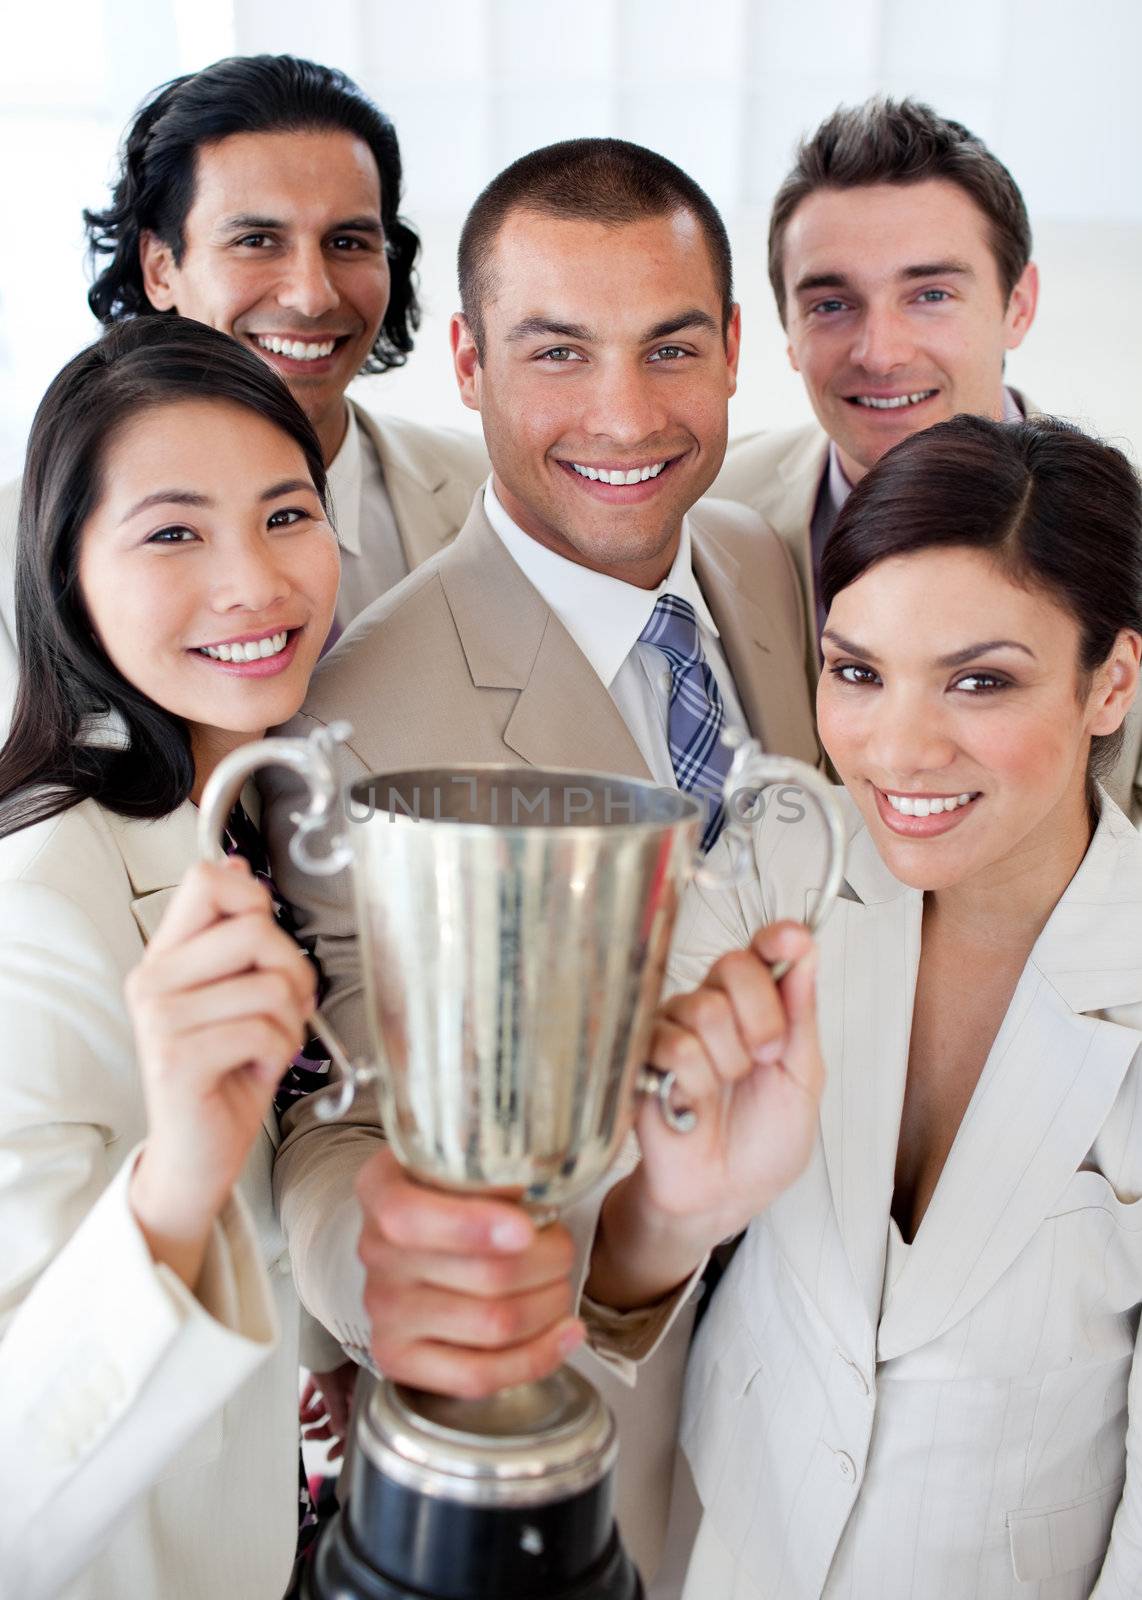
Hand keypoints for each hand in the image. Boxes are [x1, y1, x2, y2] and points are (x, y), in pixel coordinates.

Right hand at [127, 858, 315, 1285]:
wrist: (196, 1154)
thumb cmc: (224, 1072)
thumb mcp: (233, 994)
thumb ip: (232, 935)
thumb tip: (236, 866)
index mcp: (165, 956)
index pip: (207, 879)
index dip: (254, 899)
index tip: (267, 945)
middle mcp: (153, 980)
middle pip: (255, 927)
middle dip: (293, 970)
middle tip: (284, 1008)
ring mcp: (161, 1018)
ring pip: (269, 983)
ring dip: (290, 1021)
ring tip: (267, 1045)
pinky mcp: (178, 1057)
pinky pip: (264, 1029)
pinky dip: (279, 1051)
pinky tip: (256, 1069)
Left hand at [301, 1361, 358, 1461]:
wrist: (321, 1335)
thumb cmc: (334, 1359)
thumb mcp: (335, 1391)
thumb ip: (338, 1415)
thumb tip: (340, 1435)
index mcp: (359, 1396)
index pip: (354, 1426)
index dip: (343, 1444)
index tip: (331, 1456)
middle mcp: (351, 1391)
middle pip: (338, 1419)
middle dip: (322, 1430)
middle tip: (308, 1436)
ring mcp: (339, 1383)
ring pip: (327, 1408)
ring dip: (312, 1417)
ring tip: (300, 1421)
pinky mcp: (327, 1375)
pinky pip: (318, 1394)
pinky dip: (308, 1403)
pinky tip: (299, 1409)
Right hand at [356, 1147, 584, 1399]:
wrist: (416, 1237)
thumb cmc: (452, 1191)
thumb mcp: (460, 1158)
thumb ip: (488, 1165)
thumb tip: (528, 1189)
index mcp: (381, 1190)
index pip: (412, 1218)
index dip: (473, 1226)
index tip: (527, 1229)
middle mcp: (374, 1252)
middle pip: (481, 1275)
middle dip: (548, 1262)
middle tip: (565, 1249)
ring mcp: (382, 1310)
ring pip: (492, 1324)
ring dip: (549, 1304)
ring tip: (563, 1286)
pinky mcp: (396, 1358)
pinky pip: (475, 1376)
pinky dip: (536, 1357)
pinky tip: (566, 1333)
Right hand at [588, 921, 821, 1310]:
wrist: (724, 1195)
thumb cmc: (763, 1142)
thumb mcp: (802, 1079)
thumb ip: (801, 1014)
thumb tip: (806, 951)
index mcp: (754, 1006)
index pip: (760, 950)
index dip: (776, 938)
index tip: (790, 940)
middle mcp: (710, 1008)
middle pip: (733, 967)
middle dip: (762, 1018)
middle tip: (765, 1059)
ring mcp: (672, 1029)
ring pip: (703, 1010)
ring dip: (727, 1064)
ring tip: (722, 1094)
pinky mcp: (639, 1058)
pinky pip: (673, 1047)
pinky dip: (695, 1084)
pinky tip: (692, 1105)